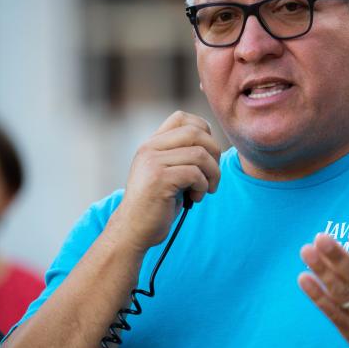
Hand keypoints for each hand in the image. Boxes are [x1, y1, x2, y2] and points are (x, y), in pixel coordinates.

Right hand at [109, 111, 220, 251]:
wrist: (133, 229)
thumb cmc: (157, 204)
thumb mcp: (168, 173)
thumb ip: (182, 156)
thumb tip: (214, 145)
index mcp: (152, 144)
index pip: (182, 118)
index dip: (204, 131)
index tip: (208, 153)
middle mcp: (150, 148)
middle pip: (196, 133)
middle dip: (215, 153)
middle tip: (213, 175)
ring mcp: (153, 162)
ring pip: (200, 154)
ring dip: (212, 174)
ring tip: (206, 189)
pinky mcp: (159, 179)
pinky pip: (195, 173)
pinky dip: (203, 186)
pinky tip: (196, 198)